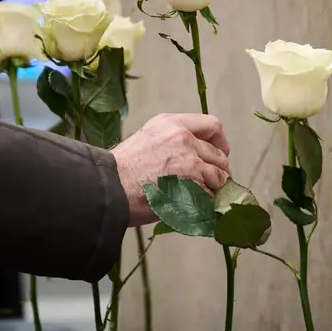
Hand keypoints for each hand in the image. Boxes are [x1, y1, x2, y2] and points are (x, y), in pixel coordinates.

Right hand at [112, 113, 230, 226]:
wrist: (111, 187)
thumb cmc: (121, 169)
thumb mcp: (147, 139)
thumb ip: (171, 141)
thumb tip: (190, 155)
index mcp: (173, 124)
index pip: (212, 125)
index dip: (220, 142)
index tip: (219, 153)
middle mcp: (185, 139)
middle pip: (219, 155)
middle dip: (219, 169)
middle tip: (214, 181)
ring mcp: (191, 163)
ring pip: (219, 176)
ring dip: (214, 188)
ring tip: (203, 196)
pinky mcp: (192, 185)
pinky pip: (211, 195)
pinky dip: (207, 203)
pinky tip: (196, 206)